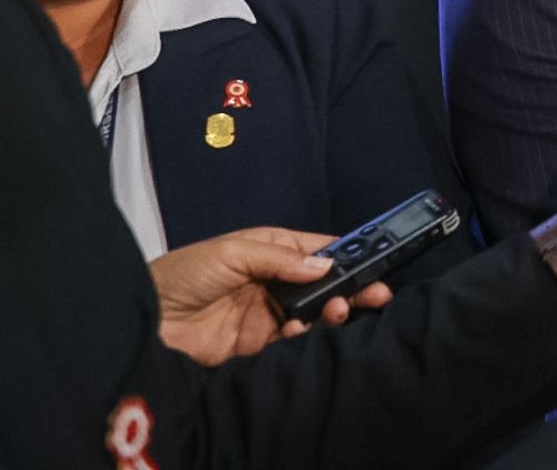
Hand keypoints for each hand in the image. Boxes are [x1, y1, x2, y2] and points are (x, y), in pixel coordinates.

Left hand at [151, 226, 391, 365]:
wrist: (141, 323)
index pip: (317, 250)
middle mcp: (273, 281)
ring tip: (338, 310)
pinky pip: (291, 341)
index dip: (346, 254)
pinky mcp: (256, 345)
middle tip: (376, 292)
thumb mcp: (231, 252)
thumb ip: (280, 259)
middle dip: (351, 287)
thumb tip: (324, 265)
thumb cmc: (180, 275)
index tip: (374, 259)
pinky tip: (299, 329)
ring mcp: (266, 314)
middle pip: (323, 284)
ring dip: (331, 311)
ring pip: (313, 313)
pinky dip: (303, 336)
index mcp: (269, 250)